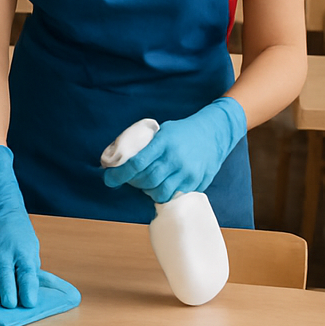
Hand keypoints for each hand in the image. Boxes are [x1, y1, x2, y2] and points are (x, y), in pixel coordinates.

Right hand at [0, 145, 40, 308]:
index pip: (26, 271)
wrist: (1, 212)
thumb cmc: (20, 237)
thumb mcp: (32, 250)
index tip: (29, 303)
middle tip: (9, 305)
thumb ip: (30, 272)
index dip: (28, 287)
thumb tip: (31, 297)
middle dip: (6, 290)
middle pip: (4, 272)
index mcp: (23, 252)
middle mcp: (4, 251)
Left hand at [103, 96, 245, 202]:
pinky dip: (163, 193)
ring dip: (147, 191)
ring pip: (159, 192)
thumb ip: (147, 146)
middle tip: (128, 180)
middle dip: (132, 183)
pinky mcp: (196, 182)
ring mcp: (187, 173)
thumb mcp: (162, 132)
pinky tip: (160, 186)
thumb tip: (120, 159)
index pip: (136, 164)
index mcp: (163, 144)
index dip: (119, 174)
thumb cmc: (183, 131)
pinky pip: (174, 194)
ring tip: (145, 184)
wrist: (215, 133)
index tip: (109, 178)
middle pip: (146, 180)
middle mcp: (175, 159)